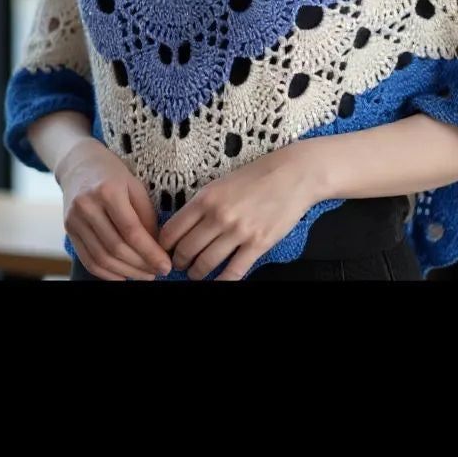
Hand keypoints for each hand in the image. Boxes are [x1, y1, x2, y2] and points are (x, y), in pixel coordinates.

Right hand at [56, 139, 171, 280]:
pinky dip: (106, 273)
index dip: (150, 252)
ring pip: (101, 257)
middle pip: (116, 247)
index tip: (166, 265)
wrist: (78, 163)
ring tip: (144, 274)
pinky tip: (123, 275)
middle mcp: (88, 206)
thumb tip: (156, 247)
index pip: (132, 231)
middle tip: (158, 272)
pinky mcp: (69, 230)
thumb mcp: (135, 185)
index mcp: (108, 190)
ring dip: (126, 272)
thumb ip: (146, 215)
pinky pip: (88, 259)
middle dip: (140, 265)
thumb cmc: (112, 173)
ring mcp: (74, 219)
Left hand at [157, 145, 315, 280]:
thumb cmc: (258, 175)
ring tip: (195, 274)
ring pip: (205, 264)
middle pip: (185, 250)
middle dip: (178, 263)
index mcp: (206, 198)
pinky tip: (217, 282)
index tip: (164, 251)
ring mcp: (238, 231)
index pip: (172, 230)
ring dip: (196, 274)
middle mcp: (219, 215)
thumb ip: (202, 204)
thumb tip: (184, 226)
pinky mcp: (258, 244)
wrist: (293, 174)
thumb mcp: (222, 182)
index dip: (164, 246)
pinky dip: (221, 282)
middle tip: (179, 266)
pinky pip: (233, 272)